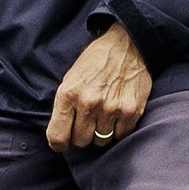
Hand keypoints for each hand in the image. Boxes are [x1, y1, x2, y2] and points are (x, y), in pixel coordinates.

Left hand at [47, 23, 150, 155]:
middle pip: (81, 141)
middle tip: (88, 120)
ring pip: (101, 141)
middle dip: (83, 134)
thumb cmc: (95, 63)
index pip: (57, 137)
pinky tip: (117, 113)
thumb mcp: (70, 79)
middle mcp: (89, 103)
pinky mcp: (131, 111)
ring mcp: (111, 108)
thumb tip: (60, 136)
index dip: (59, 144)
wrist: (126, 45)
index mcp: (68, 94)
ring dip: (101, 132)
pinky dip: (118, 129)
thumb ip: (64, 107)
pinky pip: (120, 136)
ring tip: (104, 114)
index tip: (64, 142)